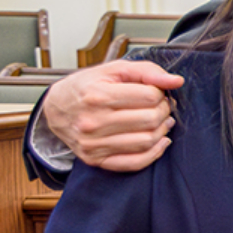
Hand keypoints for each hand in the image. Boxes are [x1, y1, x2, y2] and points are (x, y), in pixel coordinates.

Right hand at [44, 60, 182, 170]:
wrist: (56, 108)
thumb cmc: (86, 86)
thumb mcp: (113, 70)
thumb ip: (146, 71)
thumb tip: (176, 81)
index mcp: (97, 95)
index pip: (149, 96)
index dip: (159, 94)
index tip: (156, 93)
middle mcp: (93, 121)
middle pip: (150, 119)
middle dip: (163, 111)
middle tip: (161, 107)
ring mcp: (93, 143)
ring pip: (146, 141)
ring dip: (162, 130)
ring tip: (160, 121)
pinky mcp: (95, 159)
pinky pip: (134, 163)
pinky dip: (154, 153)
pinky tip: (159, 141)